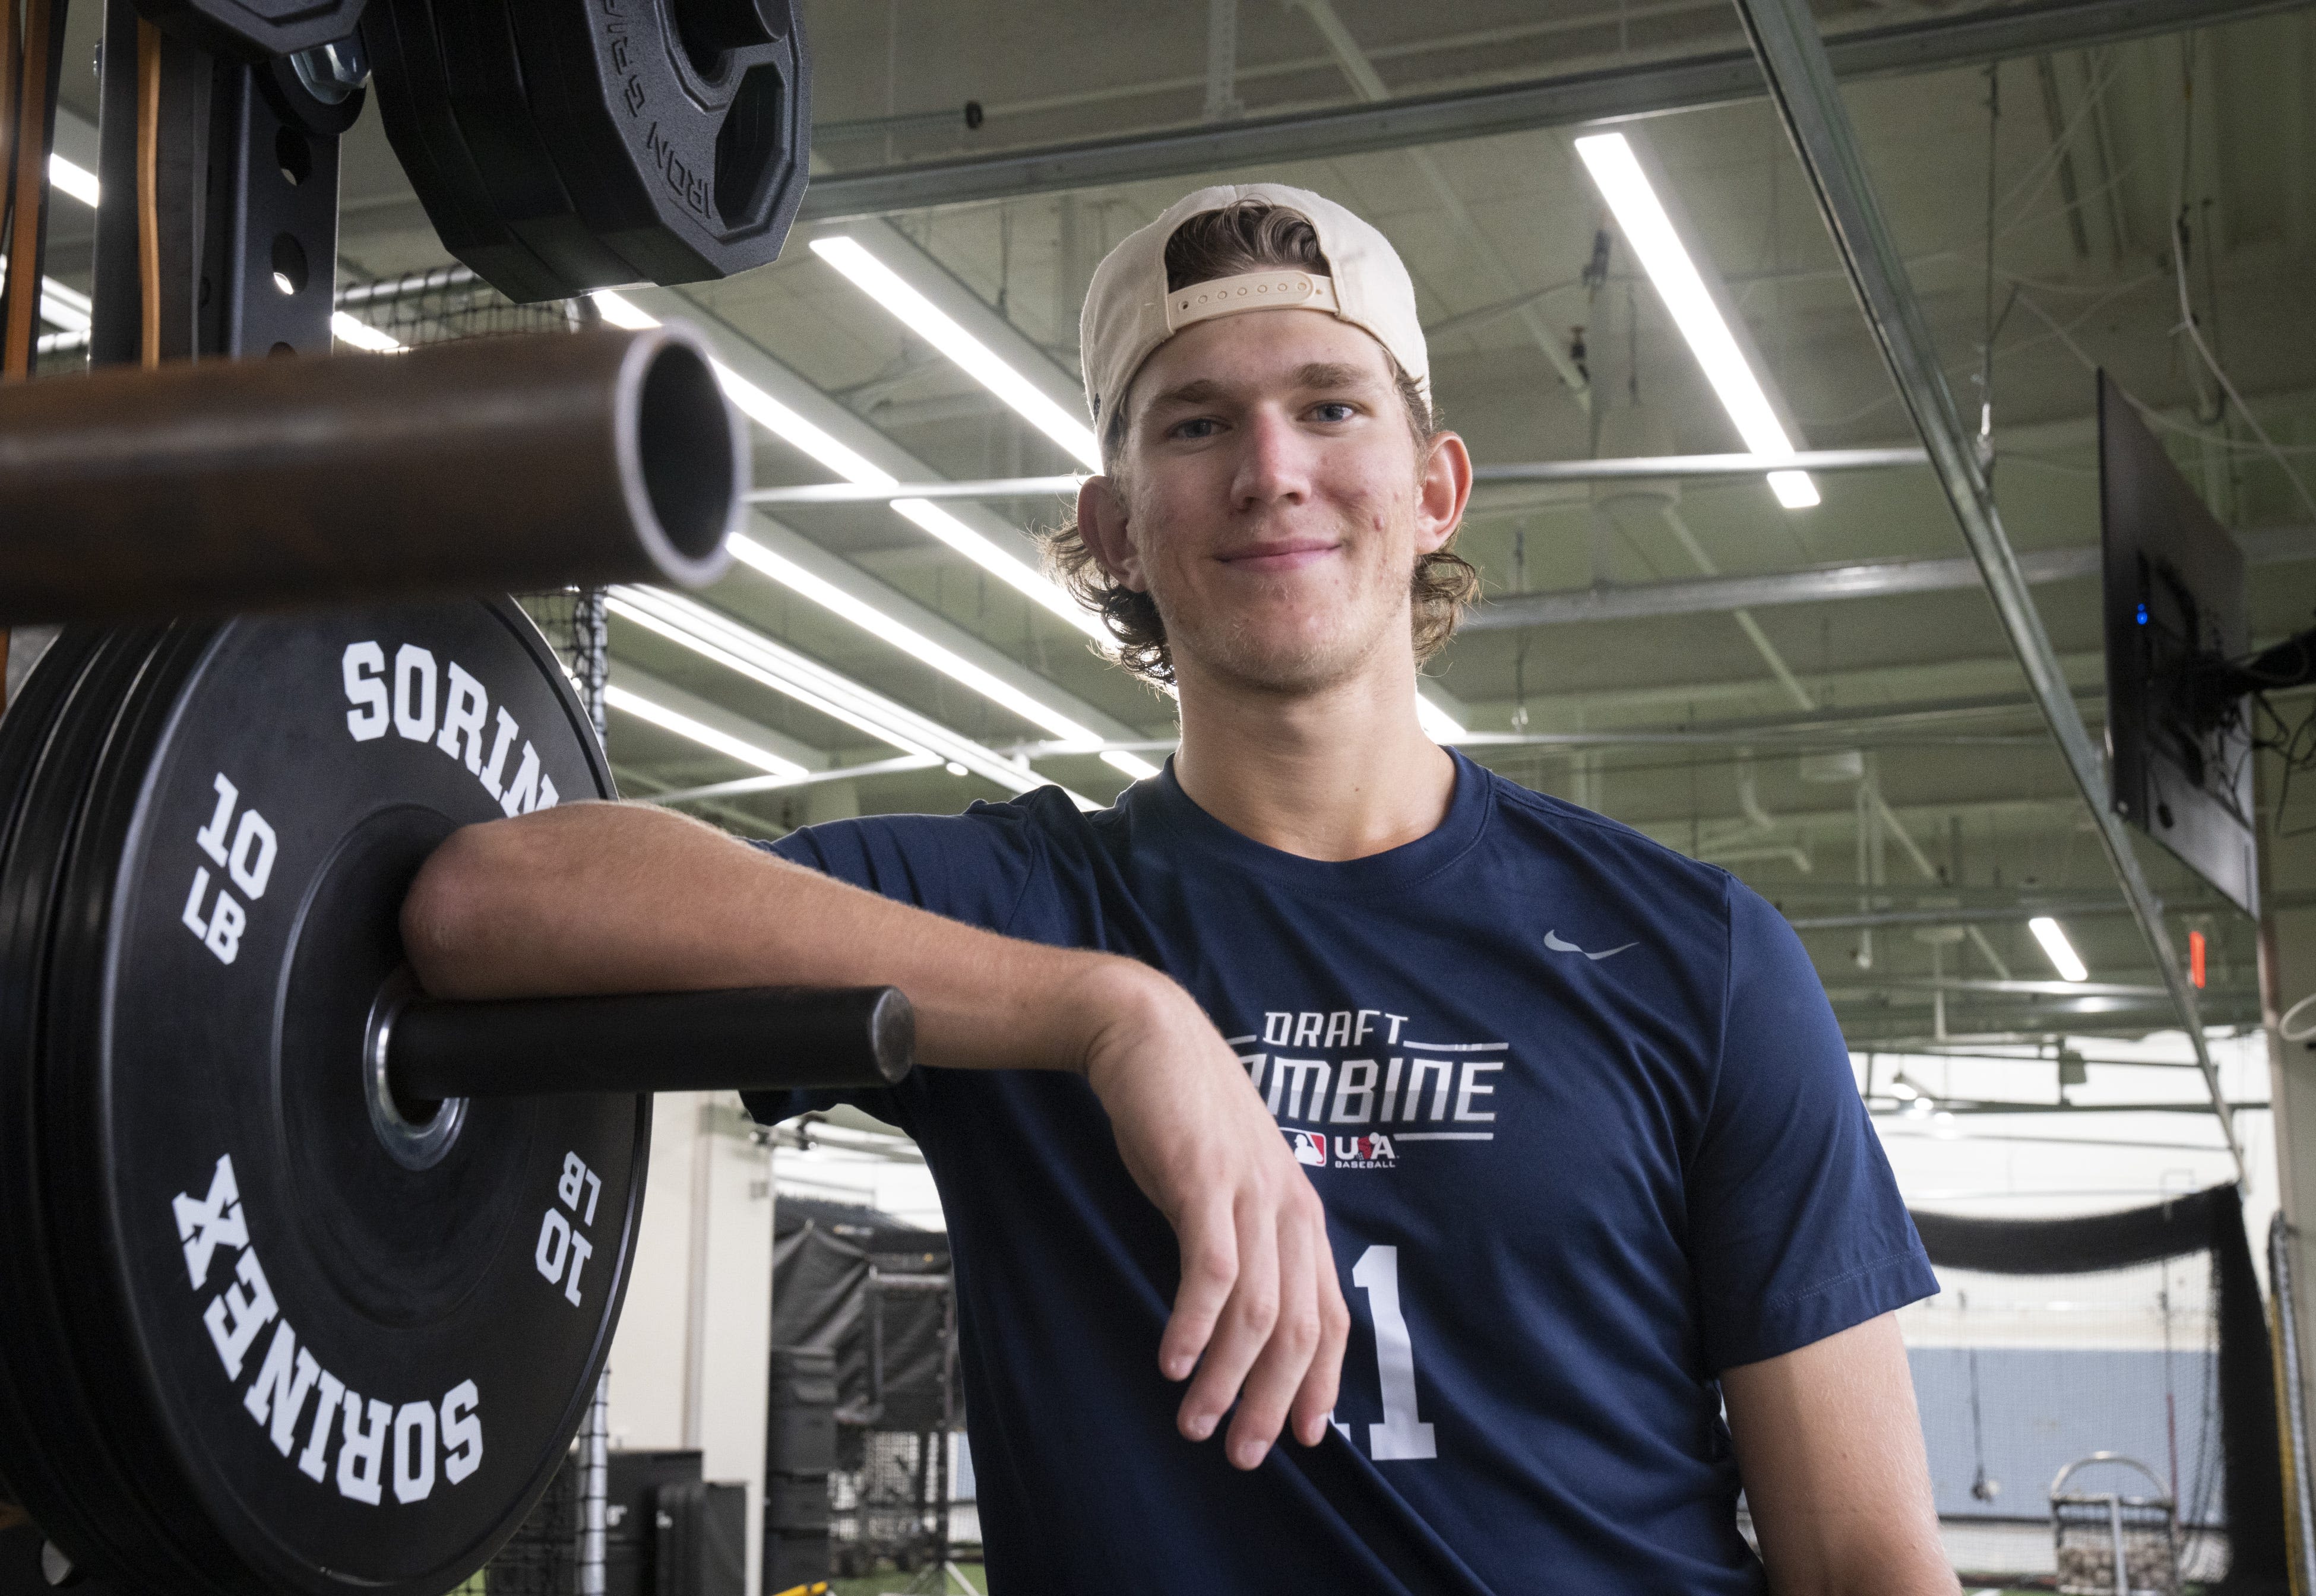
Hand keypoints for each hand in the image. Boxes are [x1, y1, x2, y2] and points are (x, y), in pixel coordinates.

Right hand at [1074, 961, 1350, 1468]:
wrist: (1148, 1034)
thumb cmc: (1184, 1115)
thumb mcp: (1226, 1185)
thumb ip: (1242, 1241)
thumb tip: (1236, 1317)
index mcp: (1299, 1214)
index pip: (1330, 1316)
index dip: (1322, 1383)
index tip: (1303, 1439)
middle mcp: (1288, 1209)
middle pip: (1300, 1329)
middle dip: (1273, 1401)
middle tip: (1243, 1455)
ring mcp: (1251, 1194)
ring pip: (1257, 1312)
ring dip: (1227, 1379)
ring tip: (1196, 1425)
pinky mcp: (1204, 1180)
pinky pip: (1211, 1270)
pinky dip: (1194, 1326)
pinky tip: (1172, 1363)